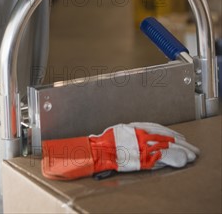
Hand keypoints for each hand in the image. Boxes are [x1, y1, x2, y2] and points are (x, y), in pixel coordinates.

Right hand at [42, 122, 198, 179]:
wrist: (97, 150)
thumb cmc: (104, 142)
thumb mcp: (119, 132)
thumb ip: (130, 133)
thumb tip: (138, 135)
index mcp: (134, 126)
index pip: (156, 127)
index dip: (169, 132)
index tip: (179, 136)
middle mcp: (140, 132)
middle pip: (165, 135)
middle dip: (179, 141)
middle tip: (190, 146)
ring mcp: (142, 143)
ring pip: (167, 145)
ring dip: (181, 150)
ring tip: (190, 154)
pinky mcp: (142, 155)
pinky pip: (161, 157)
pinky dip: (173, 158)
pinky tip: (181, 161)